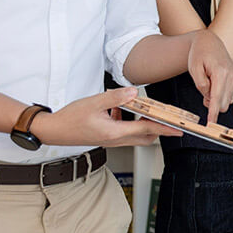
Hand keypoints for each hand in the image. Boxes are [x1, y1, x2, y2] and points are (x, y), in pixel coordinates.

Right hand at [30, 87, 180, 146]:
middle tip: (168, 118)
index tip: (178, 129)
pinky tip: (119, 109)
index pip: (146, 130)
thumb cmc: (70, 118)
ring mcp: (111, 140)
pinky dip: (129, 122)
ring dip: (142, 124)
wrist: (54, 130)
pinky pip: (124, 132)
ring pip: (135, 135)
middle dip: (158, 128)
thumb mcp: (93, 102)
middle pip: (145, 137)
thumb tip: (134, 92)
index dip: (164, 129)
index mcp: (114, 132)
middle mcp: (115, 139)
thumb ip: (115, 97)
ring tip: (142, 108)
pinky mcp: (106, 137)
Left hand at [187, 29, 232, 125]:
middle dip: (211, 104)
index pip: (216, 99)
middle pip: (222, 103)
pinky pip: (230, 96)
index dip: (212, 113)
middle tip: (203, 91)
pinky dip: (222, 96)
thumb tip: (208, 97)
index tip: (210, 124)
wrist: (209, 42)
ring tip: (208, 86)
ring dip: (216, 100)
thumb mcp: (194, 68)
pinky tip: (215, 86)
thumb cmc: (199, 53)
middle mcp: (231, 75)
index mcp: (220, 73)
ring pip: (227, 102)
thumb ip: (201, 85)